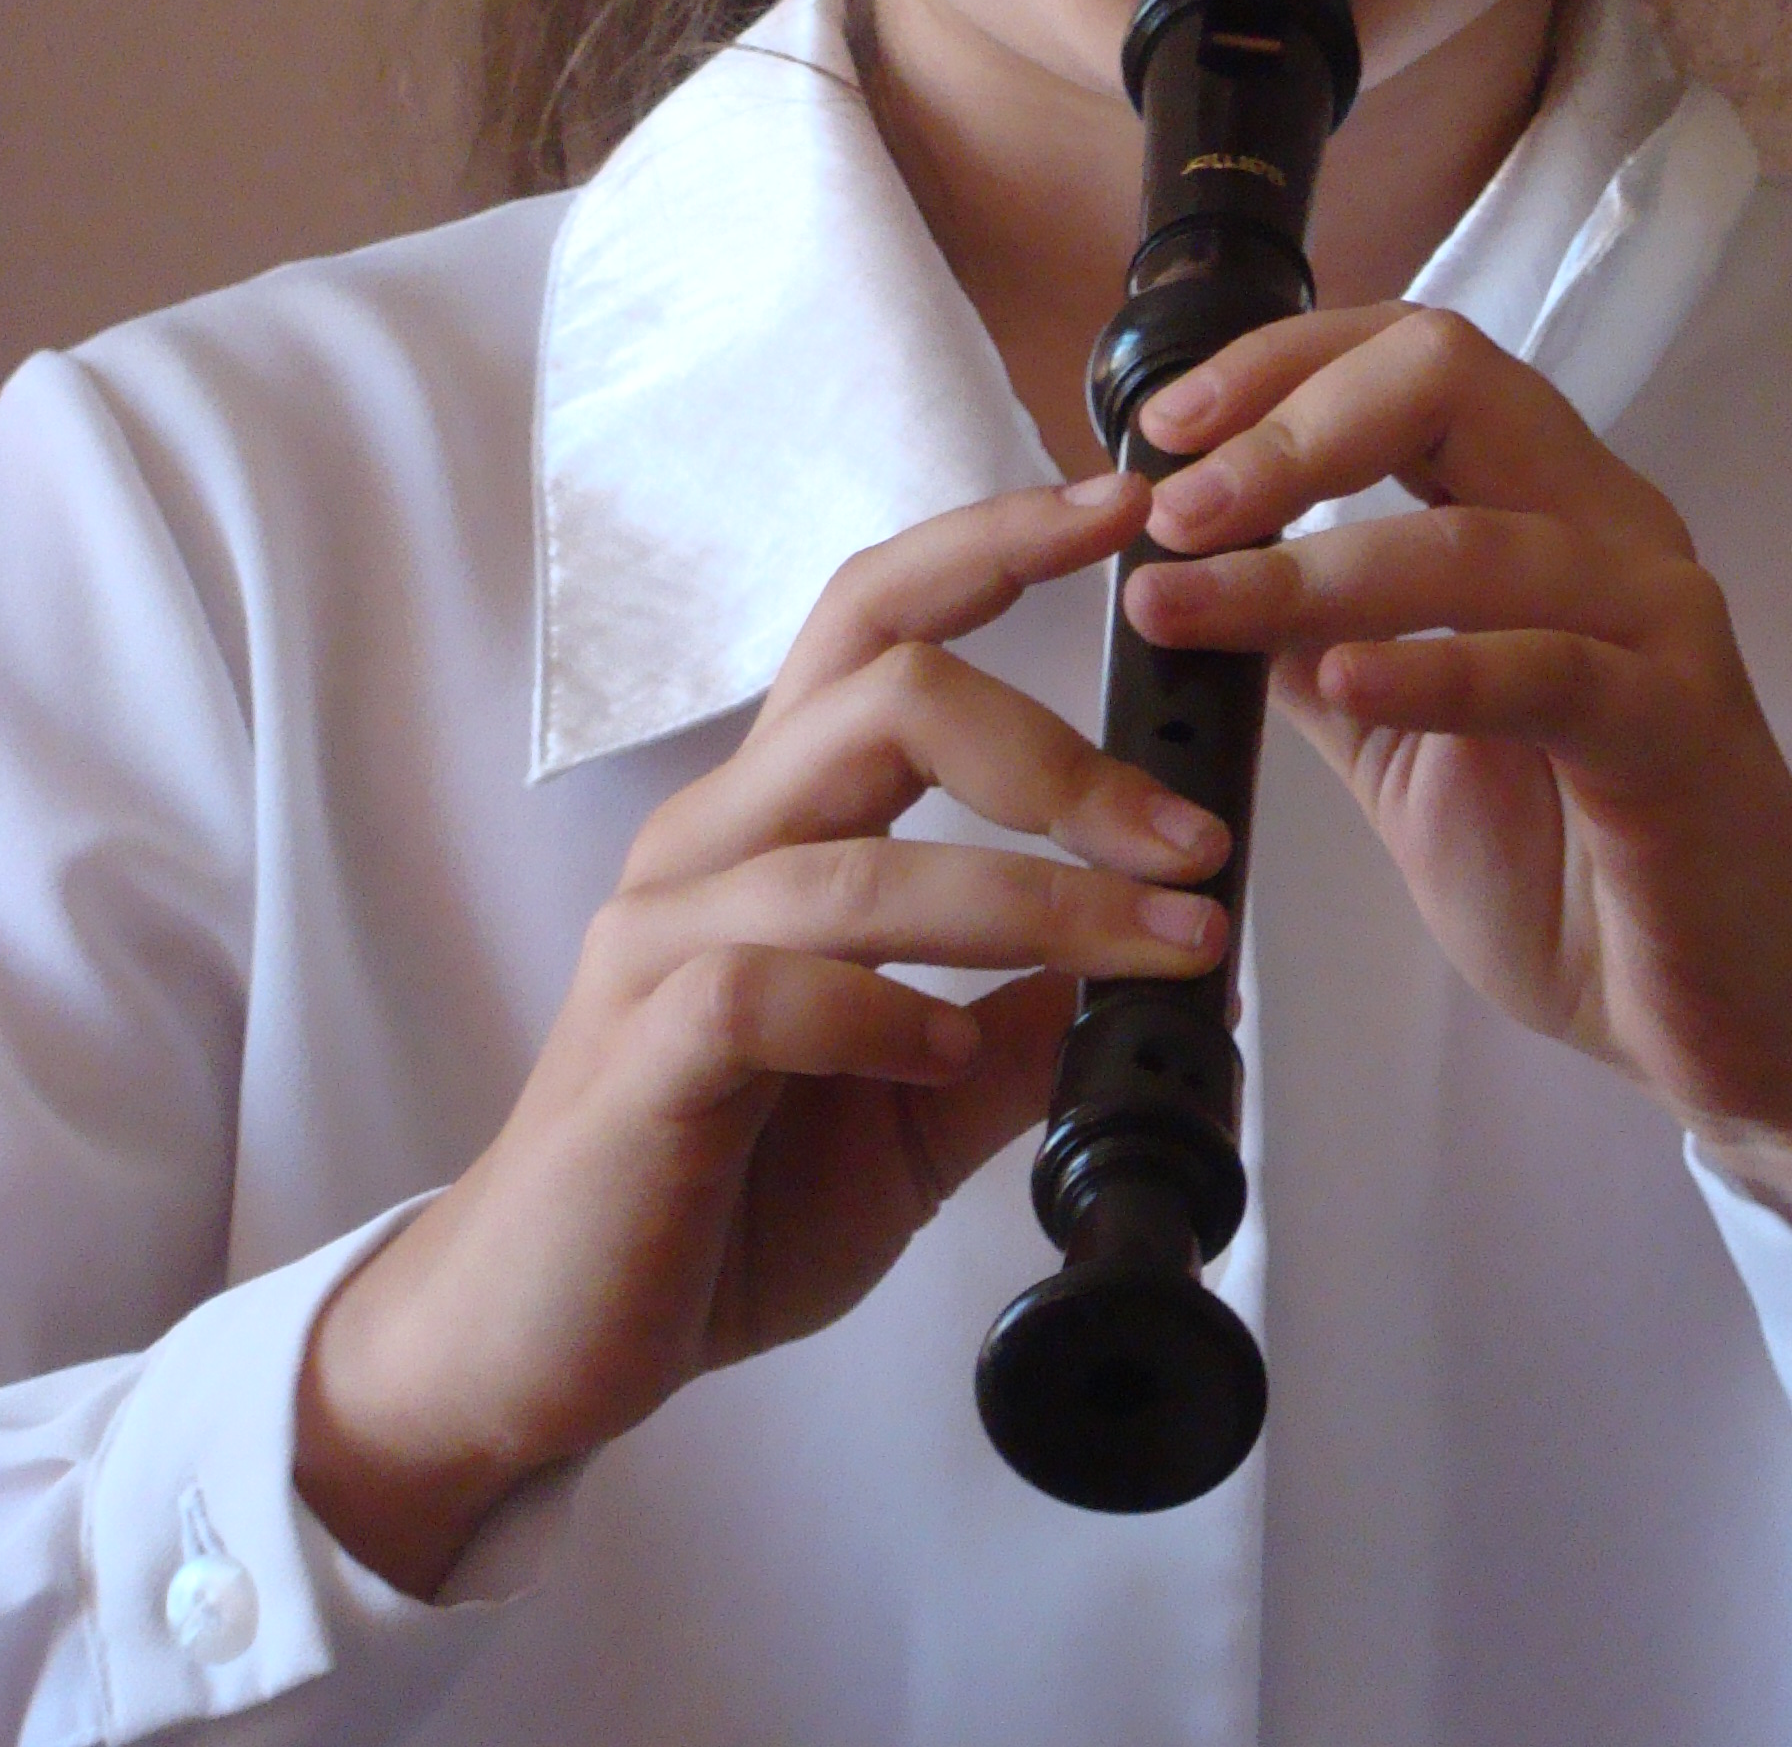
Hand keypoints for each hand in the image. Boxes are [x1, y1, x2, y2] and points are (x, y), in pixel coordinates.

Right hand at [296, 471, 1225, 1596]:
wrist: (538, 1346)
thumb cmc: (718, 1203)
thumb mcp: (916, 1107)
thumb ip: (1017, 1027)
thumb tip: (1156, 977)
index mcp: (775, 820)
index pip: (877, 623)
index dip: (998, 544)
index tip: (1129, 511)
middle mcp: (713, 844)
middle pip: (882, 691)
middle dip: (1062, 753)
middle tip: (1189, 842)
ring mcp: (667, 941)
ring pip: (861, 857)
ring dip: (1037, 904)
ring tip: (1157, 957)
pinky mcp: (641, 1052)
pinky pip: (772, 987)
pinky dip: (887, 1014)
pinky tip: (948, 1060)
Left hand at [1126, 308, 1791, 1257]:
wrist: (1742, 1025)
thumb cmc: (1580, 878)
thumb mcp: (1398, 746)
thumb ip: (1310, 652)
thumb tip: (1179, 577)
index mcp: (1548, 508)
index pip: (1414, 359)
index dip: (1280, 367)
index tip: (1162, 430)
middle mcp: (1611, 530)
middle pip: (1451, 378)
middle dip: (1289, 422)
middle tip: (1172, 505)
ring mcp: (1658, 621)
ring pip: (1474, 536)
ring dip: (1308, 566)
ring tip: (1184, 602)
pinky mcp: (1680, 727)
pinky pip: (1547, 668)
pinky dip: (1432, 667)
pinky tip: (1337, 682)